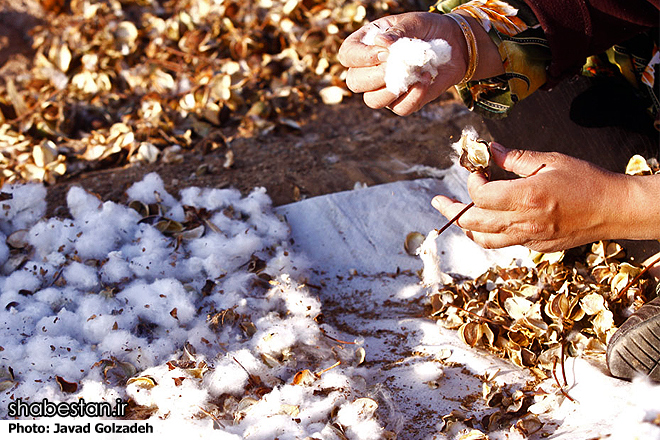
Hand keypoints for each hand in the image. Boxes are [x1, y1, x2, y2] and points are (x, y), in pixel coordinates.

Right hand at [337, 11, 503, 115]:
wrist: (455, 45)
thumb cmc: (429, 29)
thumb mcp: (414, 22)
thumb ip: (397, 33)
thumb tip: (381, 44)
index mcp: (366, 45)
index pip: (347, 56)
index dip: (360, 57)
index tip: (384, 52)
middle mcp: (371, 69)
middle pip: (355, 82)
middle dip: (373, 76)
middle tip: (395, 64)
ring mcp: (385, 89)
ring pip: (373, 100)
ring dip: (391, 89)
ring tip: (414, 71)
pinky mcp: (403, 102)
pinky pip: (401, 108)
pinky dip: (414, 96)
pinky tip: (425, 79)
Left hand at [431, 143, 639, 251]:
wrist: (614, 209)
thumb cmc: (586, 181)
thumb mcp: (550, 160)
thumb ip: (515, 158)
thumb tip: (489, 150)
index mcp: (526, 197)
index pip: (480, 195)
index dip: (471, 182)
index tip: (475, 171)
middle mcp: (523, 222)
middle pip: (472, 223)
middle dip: (451, 210)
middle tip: (439, 201)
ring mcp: (529, 238)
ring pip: (483, 239)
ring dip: (466, 227)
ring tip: (455, 215)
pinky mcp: (536, 247)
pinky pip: (502, 244)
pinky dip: (487, 234)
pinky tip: (485, 223)